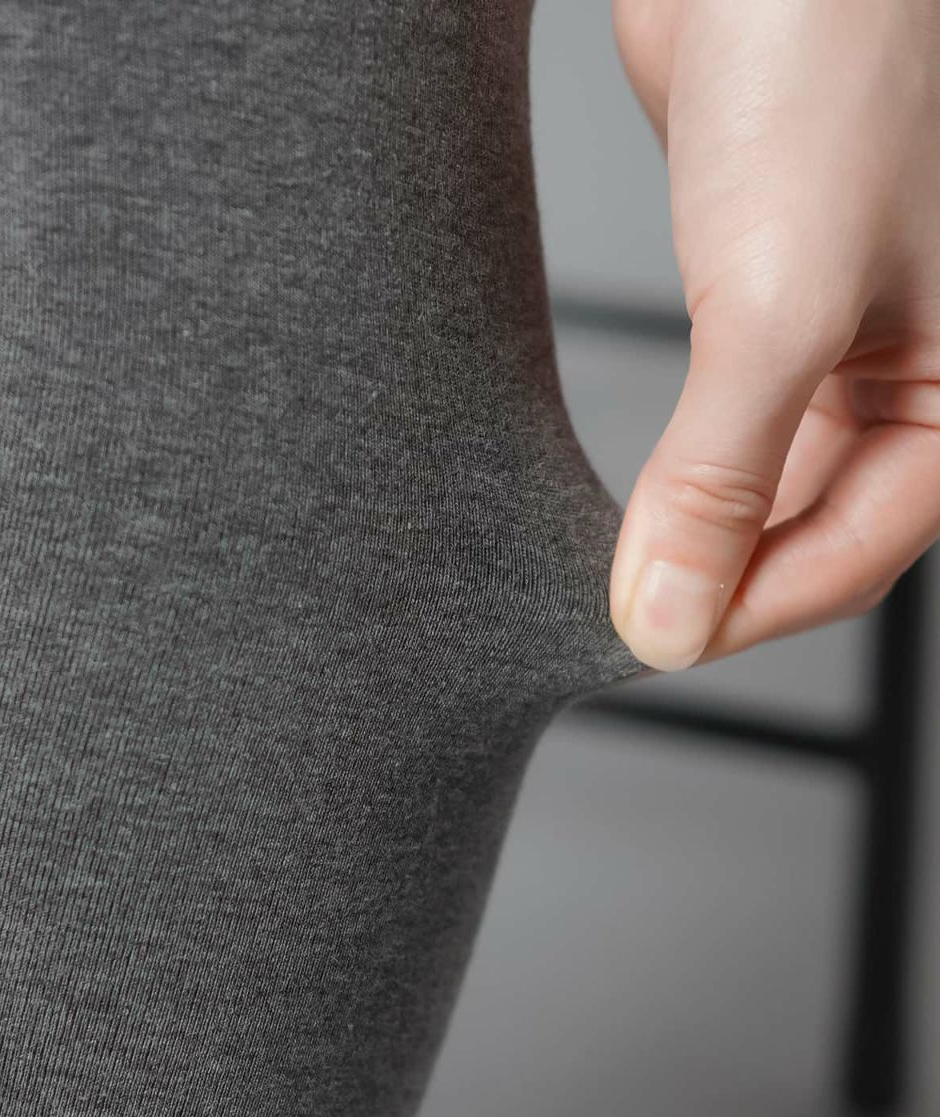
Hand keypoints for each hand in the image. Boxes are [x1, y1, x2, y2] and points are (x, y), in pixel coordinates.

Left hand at [609, 0, 939, 670]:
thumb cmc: (831, 64)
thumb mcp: (776, 306)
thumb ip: (722, 476)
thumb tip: (672, 620)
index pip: (850, 556)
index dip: (742, 611)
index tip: (643, 641)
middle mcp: (913, 371)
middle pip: (812, 530)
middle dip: (719, 575)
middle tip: (621, 607)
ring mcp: (842, 336)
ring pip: (770, 481)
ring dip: (698, 525)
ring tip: (617, 561)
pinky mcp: (770, 295)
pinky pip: (733, 417)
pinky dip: (685, 460)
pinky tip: (638, 486)